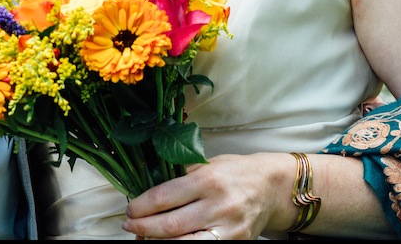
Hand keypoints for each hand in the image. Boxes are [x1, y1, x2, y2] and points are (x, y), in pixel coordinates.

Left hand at [121, 153, 290, 240]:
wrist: (270, 187)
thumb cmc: (234, 172)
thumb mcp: (207, 164)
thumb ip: (180, 177)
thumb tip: (146, 193)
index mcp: (208, 179)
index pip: (164, 196)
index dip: (141, 206)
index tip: (130, 209)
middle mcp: (219, 204)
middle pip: (171, 224)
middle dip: (144, 227)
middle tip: (130, 225)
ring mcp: (228, 228)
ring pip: (185, 243)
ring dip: (159, 242)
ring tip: (144, 238)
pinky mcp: (236, 243)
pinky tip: (169, 242)